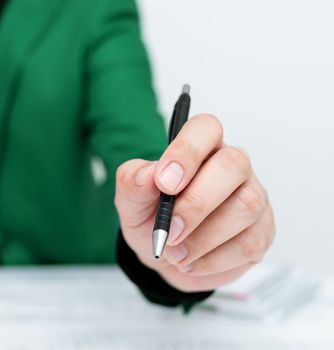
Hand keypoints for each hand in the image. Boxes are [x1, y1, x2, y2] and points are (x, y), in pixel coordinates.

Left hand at [115, 114, 274, 291]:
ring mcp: (253, 197)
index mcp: (200, 147)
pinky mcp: (261, 232)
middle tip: (168, 230)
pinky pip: (248, 244)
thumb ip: (133, 183)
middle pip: (233, 165)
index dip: (187, 151)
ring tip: (174, 253)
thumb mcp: (131, 201)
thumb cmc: (151, 218)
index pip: (206, 128)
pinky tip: (190, 262)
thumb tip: (149, 176)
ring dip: (203, 237)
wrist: (165, 257)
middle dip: (197, 203)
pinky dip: (212, 259)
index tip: (164, 182)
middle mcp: (233, 166)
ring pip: (246, 206)